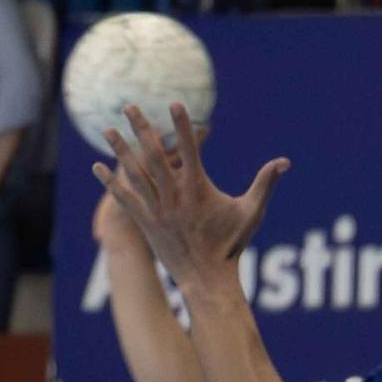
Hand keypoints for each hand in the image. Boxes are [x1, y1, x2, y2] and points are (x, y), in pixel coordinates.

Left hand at [93, 103, 287, 292]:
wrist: (206, 278)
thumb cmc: (232, 244)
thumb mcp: (252, 211)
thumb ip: (265, 183)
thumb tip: (285, 162)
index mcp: (198, 189)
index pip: (188, 149)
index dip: (181, 125)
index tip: (174, 103)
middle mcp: (174, 196)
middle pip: (153, 155)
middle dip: (141, 128)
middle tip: (128, 106)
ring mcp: (157, 209)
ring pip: (135, 173)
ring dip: (120, 149)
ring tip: (107, 129)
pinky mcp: (146, 222)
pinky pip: (124, 198)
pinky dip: (111, 182)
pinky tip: (97, 167)